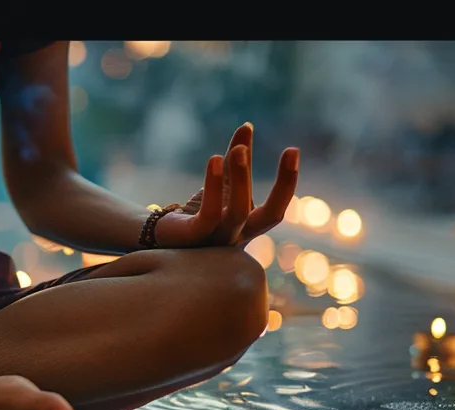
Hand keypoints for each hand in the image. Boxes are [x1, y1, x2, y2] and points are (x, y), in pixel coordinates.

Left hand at [154, 123, 299, 248]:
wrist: (161, 237)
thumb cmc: (197, 212)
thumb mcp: (221, 183)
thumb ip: (236, 158)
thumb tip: (247, 125)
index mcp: (248, 227)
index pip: (276, 210)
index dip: (288, 182)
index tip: (293, 149)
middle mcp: (238, 237)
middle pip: (269, 216)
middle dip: (280, 184)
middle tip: (281, 149)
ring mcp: (217, 240)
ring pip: (238, 213)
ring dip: (241, 179)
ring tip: (238, 150)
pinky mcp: (193, 238)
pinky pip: (209, 215)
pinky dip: (214, 187)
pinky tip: (215, 159)